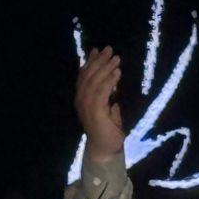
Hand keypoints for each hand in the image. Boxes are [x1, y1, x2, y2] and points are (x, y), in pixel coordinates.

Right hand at [76, 46, 127, 162]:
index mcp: (82, 98)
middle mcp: (81, 100)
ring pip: (94, 82)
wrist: (105, 148)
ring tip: (116, 58)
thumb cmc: (108, 129)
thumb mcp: (108, 107)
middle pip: (88, 76)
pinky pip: (102, 92)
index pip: (84, 76)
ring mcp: (86, 106)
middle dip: (99, 61)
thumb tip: (113, 80)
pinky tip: (117, 73)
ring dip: (106, 68)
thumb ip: (107, 94)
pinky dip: (109, 81)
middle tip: (109, 49)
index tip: (98, 50)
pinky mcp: (95, 112)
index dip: (90, 62)